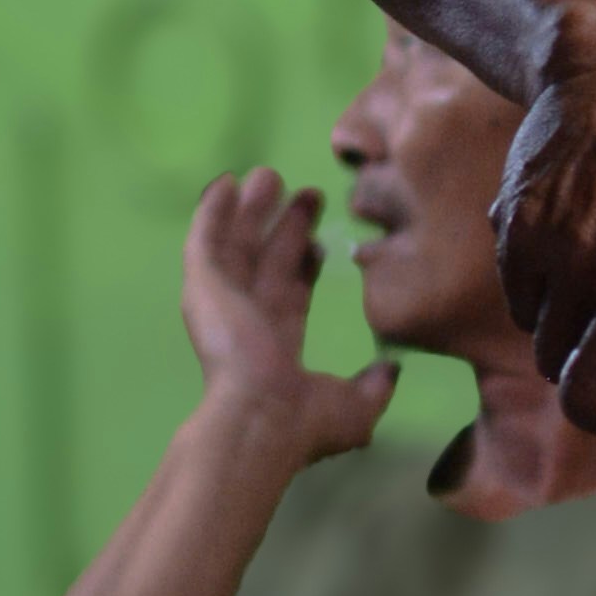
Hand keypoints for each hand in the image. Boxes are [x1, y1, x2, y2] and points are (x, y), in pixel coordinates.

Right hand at [178, 166, 395, 461]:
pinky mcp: (203, 286)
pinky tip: (224, 184)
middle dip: (284, 227)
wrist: (262, 418)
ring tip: (267, 175)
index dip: (305, 264)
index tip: (322, 240)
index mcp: (277, 346)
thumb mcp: (356, 407)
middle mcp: (247, 319)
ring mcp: (222, 301)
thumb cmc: (305, 420)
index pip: (291, 293)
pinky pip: (204, 240)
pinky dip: (212, 212)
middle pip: (266, 260)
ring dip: (250, 210)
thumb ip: (375, 386)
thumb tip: (392, 371)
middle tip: (306, 193)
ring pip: (236, 243)